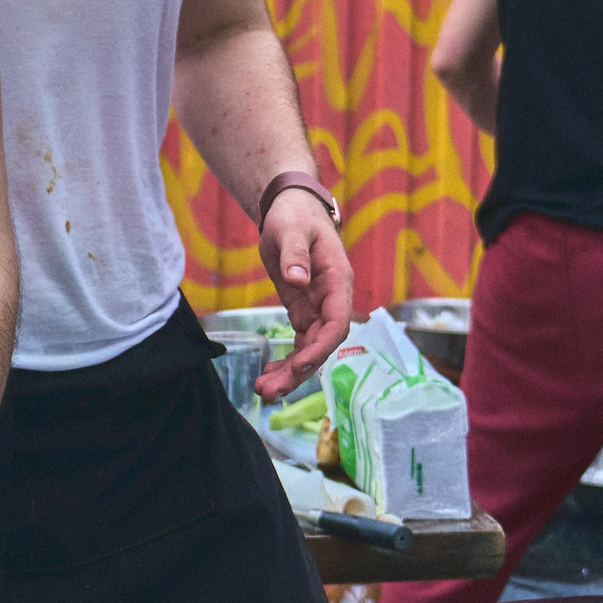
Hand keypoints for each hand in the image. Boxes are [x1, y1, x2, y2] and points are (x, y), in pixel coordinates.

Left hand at [258, 188, 353, 401]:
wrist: (291, 209)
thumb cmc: (295, 217)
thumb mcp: (291, 230)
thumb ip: (296, 255)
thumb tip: (298, 281)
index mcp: (337, 282)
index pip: (337, 323)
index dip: (321, 347)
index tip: (301, 365)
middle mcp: (332, 300)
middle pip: (321, 344)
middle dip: (299, 370)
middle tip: (270, 391)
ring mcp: (318, 308)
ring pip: (309, 349)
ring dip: (291, 372)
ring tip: (264, 392)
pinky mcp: (303, 310)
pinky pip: (298, 342)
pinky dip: (285, 360)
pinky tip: (268, 377)